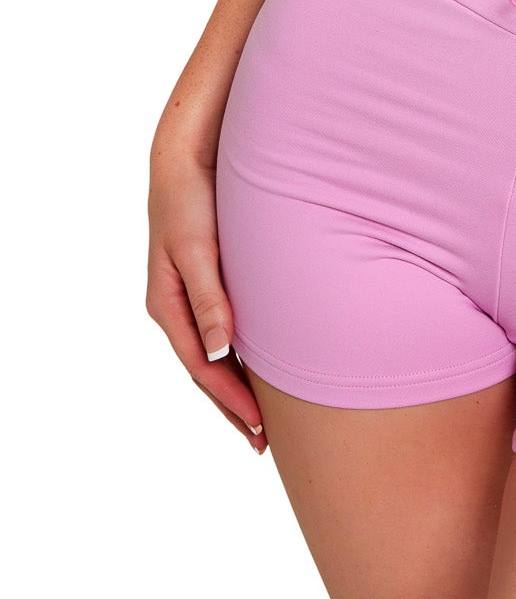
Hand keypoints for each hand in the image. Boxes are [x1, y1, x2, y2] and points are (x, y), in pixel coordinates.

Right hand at [146, 132, 266, 453]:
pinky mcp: (210, 280)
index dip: (230, 400)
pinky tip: (263, 364)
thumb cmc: (193, 198)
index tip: (258, 428)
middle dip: (233, 406)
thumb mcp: (198, 248)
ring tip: (265, 418)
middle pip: (205, 370)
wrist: (188, 156)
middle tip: (264, 442)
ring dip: (237, 385)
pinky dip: (241, 354)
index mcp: (167, 304)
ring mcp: (192, 295)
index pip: (201, 368)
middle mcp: (177, 306)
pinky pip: (225, 328)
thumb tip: (217, 353)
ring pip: (215, 353)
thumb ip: (208, 298)